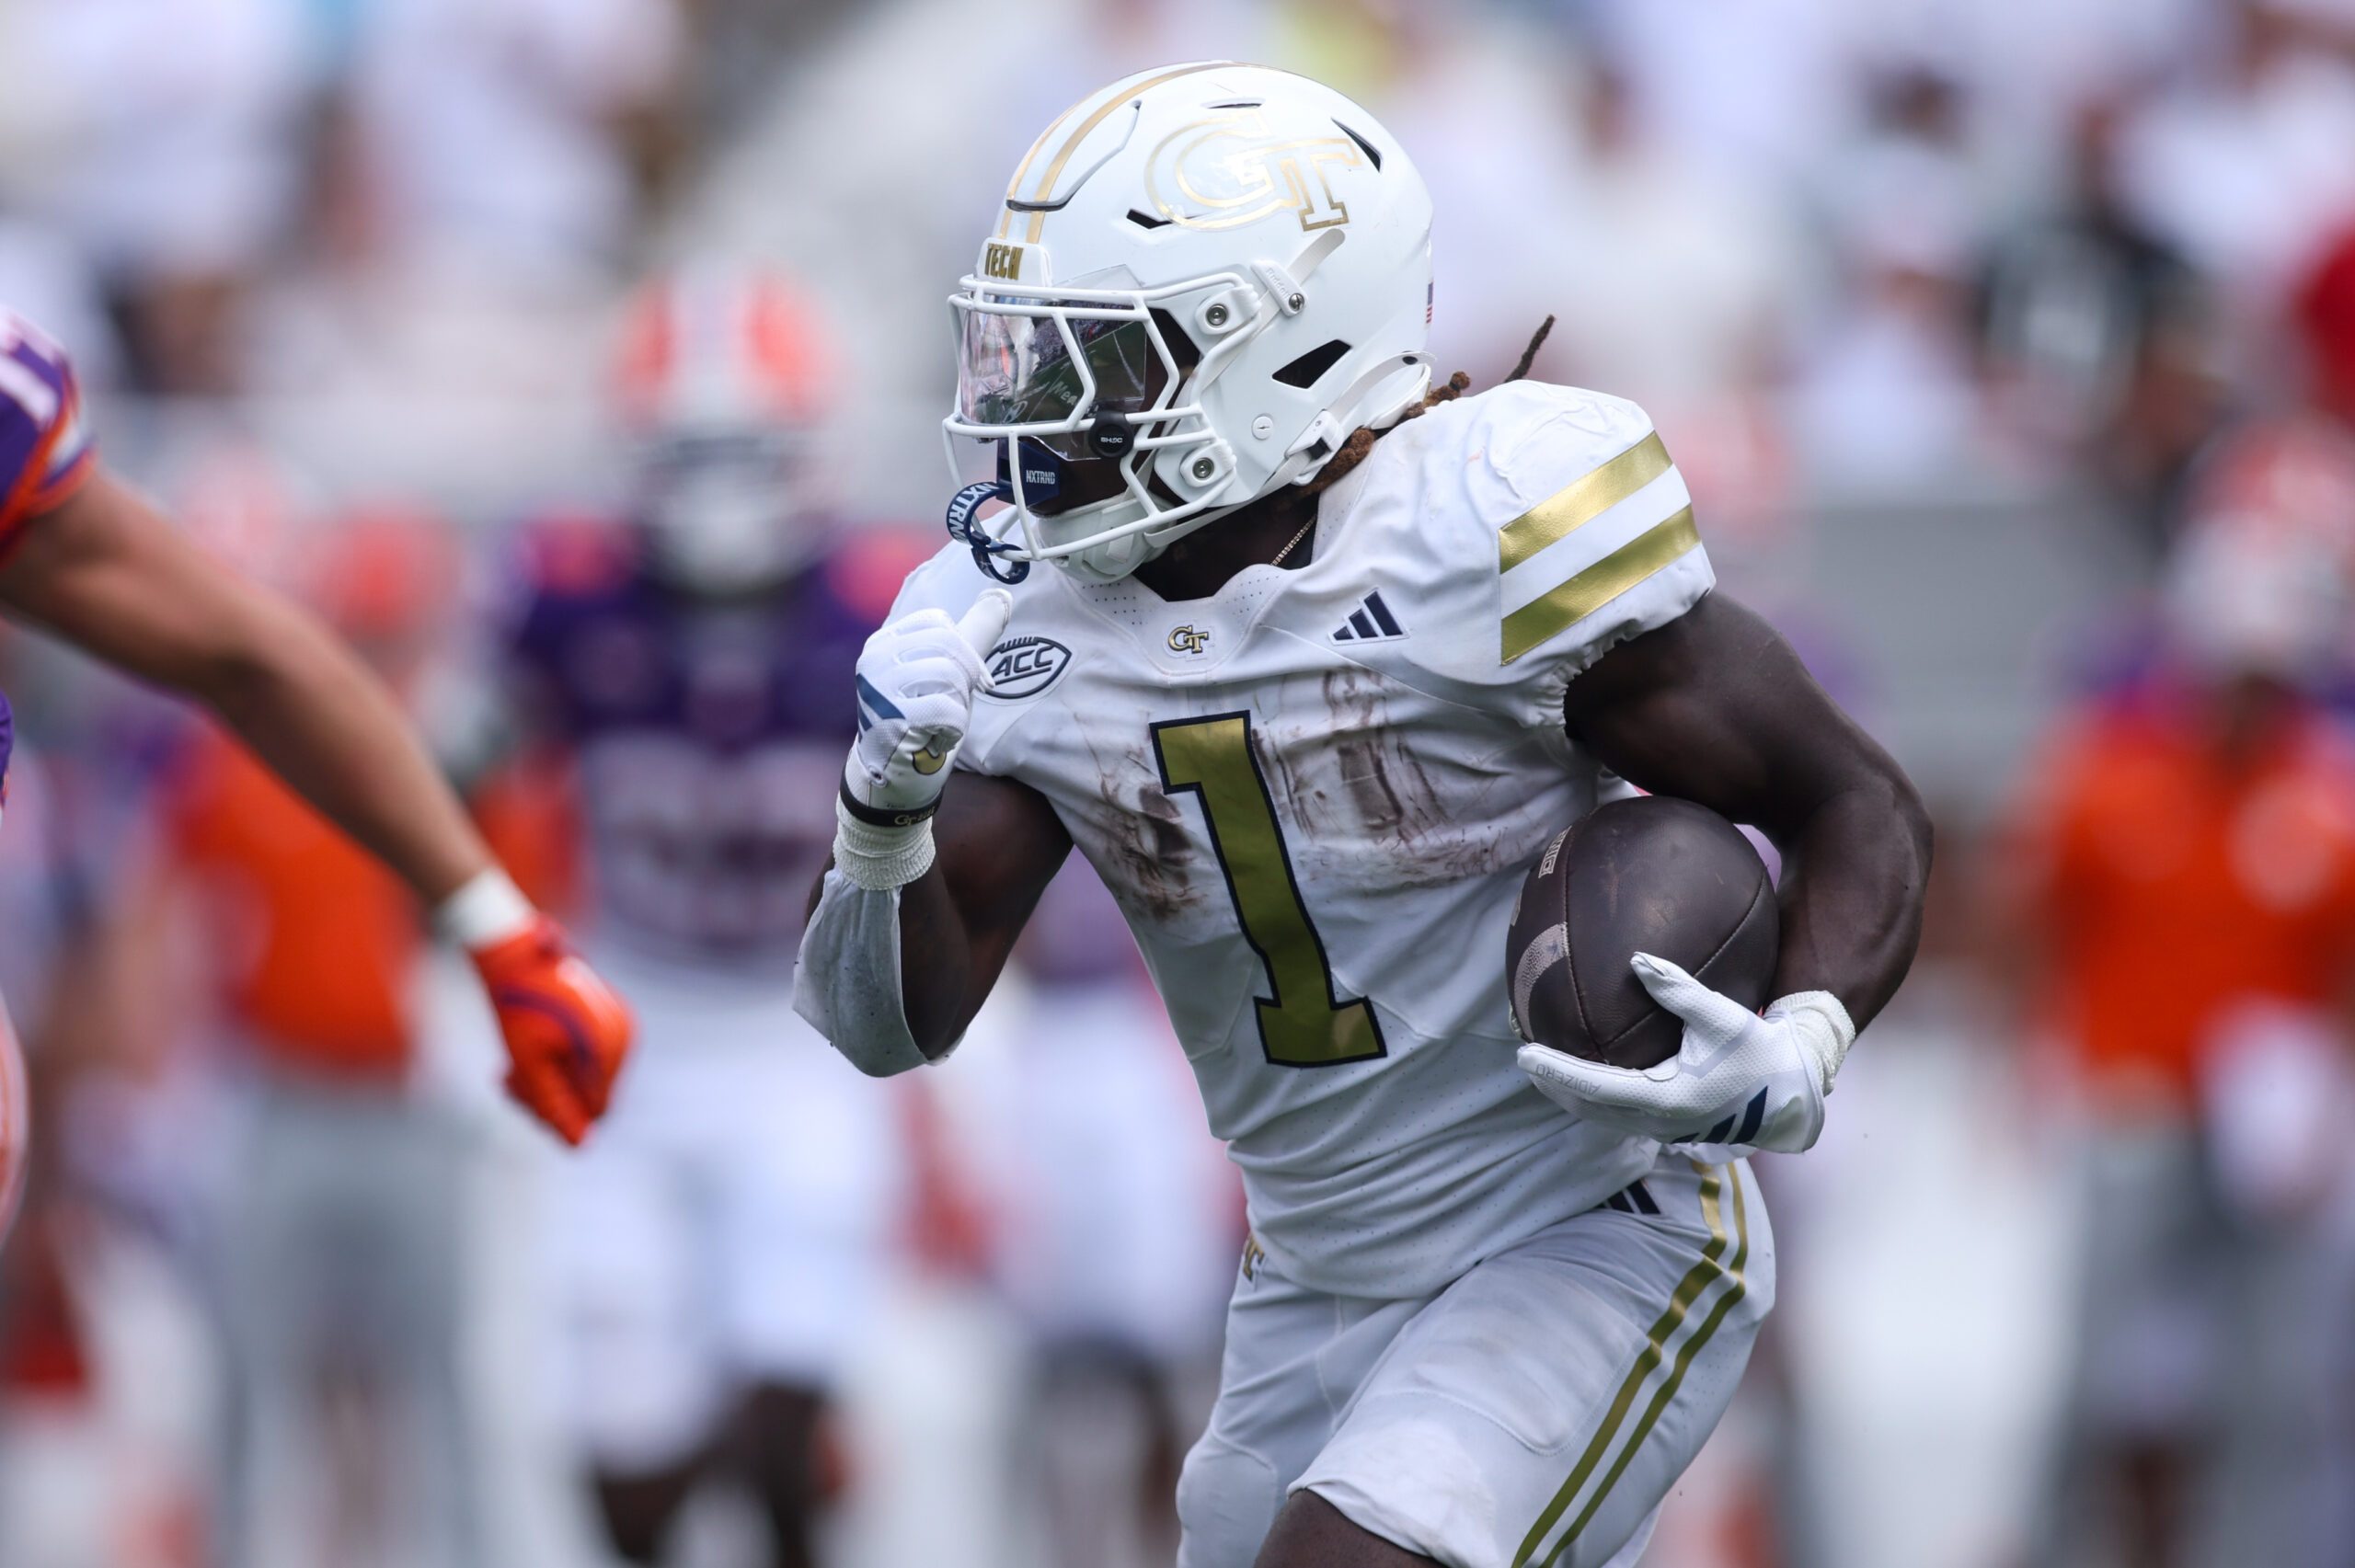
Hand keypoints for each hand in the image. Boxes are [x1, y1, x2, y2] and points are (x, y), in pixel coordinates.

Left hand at [471, 914, 633, 1146]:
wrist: (512, 948)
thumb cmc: (517, 1006)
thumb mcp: (528, 1065)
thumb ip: (555, 1107)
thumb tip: (582, 1146)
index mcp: (610, 1049)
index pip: (594, 1110)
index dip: (555, 1114)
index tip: (518, 1094)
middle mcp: (623, 1036)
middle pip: (589, 1094)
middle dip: (547, 1094)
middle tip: (507, 1081)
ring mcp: (616, 1024)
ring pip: (585, 1077)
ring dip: (548, 1079)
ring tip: (511, 1068)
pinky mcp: (604, 1015)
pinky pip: (586, 1056)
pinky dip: (557, 1060)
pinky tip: (527, 1052)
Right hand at [842, 590, 1013, 825]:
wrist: (893, 778)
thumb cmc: (923, 720)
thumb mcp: (948, 671)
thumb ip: (972, 633)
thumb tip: (1000, 595)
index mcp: (884, 642)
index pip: (938, 621)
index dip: (963, 649)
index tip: (963, 679)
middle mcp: (874, 659)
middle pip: (948, 644)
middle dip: (965, 678)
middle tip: (954, 705)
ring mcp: (878, 689)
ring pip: (949, 674)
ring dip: (959, 704)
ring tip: (941, 721)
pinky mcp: (890, 719)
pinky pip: (946, 707)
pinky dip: (954, 726)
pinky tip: (939, 737)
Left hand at [1517, 953, 1853, 1154]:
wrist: (1790, 1093)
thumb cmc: (1758, 1051)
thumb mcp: (1723, 1017)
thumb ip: (1679, 990)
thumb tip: (1637, 959)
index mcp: (1664, 1099)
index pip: (1593, 1086)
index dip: (1555, 1072)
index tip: (1524, 1055)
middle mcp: (1657, 1122)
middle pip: (1587, 1108)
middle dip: (1552, 1086)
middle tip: (1523, 1058)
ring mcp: (1662, 1130)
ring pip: (1599, 1117)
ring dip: (1569, 1095)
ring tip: (1541, 1071)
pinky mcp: (1669, 1128)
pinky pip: (1617, 1117)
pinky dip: (1592, 1099)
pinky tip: (1583, 1079)